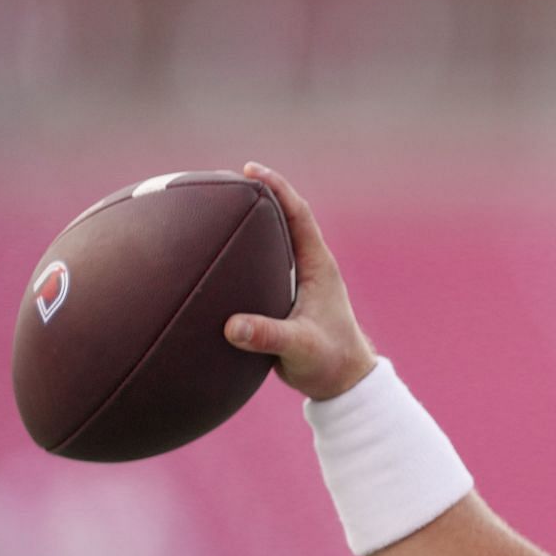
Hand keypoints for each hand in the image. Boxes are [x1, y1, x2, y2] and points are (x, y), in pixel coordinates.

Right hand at [223, 162, 379, 400]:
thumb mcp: (300, 348)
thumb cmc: (328, 363)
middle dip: (258, 196)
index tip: (251, 170)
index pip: (298, 215)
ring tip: (215, 207)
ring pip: (271, 242)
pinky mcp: (284, 298)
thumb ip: (268, 337)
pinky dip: (241, 254)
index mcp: (318, 267)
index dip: (277, 189)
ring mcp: (296, 282)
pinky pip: (260, 266)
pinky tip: (213, 255)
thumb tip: (232, 327)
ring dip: (248, 224)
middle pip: (284, 219)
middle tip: (225, 179)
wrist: (341, 384)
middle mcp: (309, 268)